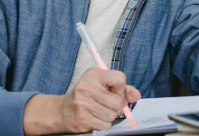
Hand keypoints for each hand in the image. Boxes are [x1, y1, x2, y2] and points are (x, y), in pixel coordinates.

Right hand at [22, 68, 141, 134]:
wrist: (62, 111)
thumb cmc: (86, 96)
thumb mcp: (102, 85)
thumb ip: (122, 89)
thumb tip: (136, 95)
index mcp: (93, 74)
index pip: (120, 78)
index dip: (121, 89)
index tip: (113, 92)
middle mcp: (87, 87)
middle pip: (117, 101)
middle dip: (116, 107)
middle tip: (106, 105)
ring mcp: (83, 103)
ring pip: (112, 115)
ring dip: (109, 116)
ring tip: (98, 111)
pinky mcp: (82, 118)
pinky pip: (105, 125)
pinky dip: (103, 124)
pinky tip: (94, 118)